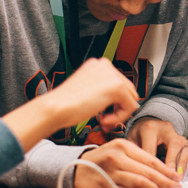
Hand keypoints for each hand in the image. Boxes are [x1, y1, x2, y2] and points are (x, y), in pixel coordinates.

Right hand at [2, 58, 139, 152]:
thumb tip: (123, 101)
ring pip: (131, 99)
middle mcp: (106, 65)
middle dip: (118, 109)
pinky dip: (119, 118)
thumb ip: (103, 90)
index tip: (103, 115)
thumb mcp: (87, 91)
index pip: (119, 84)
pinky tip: (102, 120)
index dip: (114, 103)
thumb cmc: (66, 104)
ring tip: (103, 122)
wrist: (56, 107)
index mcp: (98, 64)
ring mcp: (112, 74)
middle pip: (128, 90)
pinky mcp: (117, 86)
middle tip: (104, 122)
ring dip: (118, 115)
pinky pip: (130, 106)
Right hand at [74, 139, 181, 187]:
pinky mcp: (107, 187)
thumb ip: (137, 160)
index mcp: (123, 146)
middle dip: (166, 181)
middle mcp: (118, 157)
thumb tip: (160, 173)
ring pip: (141, 183)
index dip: (166, 170)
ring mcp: (112, 173)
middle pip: (149, 172)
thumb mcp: (118, 152)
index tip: (177, 176)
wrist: (75, 170)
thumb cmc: (100, 162)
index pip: (150, 159)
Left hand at [126, 118, 187, 174]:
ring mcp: (176, 133)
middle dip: (173, 161)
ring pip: (184, 145)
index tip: (154, 176)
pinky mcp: (182, 138)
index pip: (152, 147)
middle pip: (174, 143)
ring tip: (179, 176)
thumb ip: (134, 153)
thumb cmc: (139, 134)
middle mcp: (166, 129)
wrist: (147, 122)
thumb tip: (137, 172)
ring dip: (183, 162)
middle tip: (171, 176)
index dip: (153, 163)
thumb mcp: (131, 141)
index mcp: (150, 128)